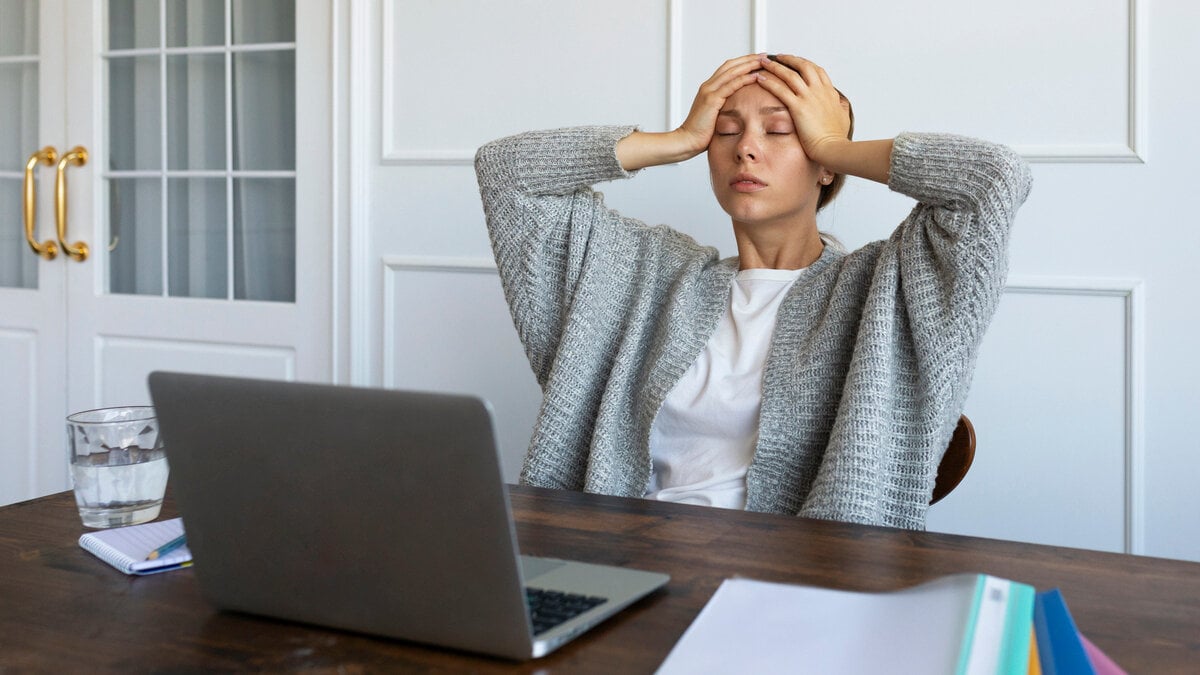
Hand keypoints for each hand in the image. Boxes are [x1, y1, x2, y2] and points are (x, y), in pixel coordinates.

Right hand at [617, 54, 761, 170]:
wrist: (687, 141)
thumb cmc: (701, 133)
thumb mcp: (715, 116)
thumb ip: (724, 108)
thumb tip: (738, 108)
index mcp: (709, 88)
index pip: (728, 68)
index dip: (743, 62)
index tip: (758, 59)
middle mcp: (708, 86)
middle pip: (731, 65)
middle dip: (749, 58)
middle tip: (765, 55)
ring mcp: (709, 91)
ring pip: (732, 71)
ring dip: (749, 64)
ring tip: (764, 61)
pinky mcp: (711, 100)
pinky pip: (731, 85)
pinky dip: (744, 78)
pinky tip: (756, 75)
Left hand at [753, 54, 851, 165]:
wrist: (833, 148)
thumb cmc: (836, 137)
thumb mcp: (844, 117)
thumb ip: (841, 107)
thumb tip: (841, 103)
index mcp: (829, 92)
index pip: (816, 70)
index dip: (804, 64)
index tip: (796, 62)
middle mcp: (819, 91)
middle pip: (803, 66)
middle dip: (789, 59)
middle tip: (777, 57)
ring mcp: (809, 97)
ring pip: (790, 74)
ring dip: (775, 66)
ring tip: (764, 62)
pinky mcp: (798, 107)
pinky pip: (780, 90)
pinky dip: (769, 82)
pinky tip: (760, 79)